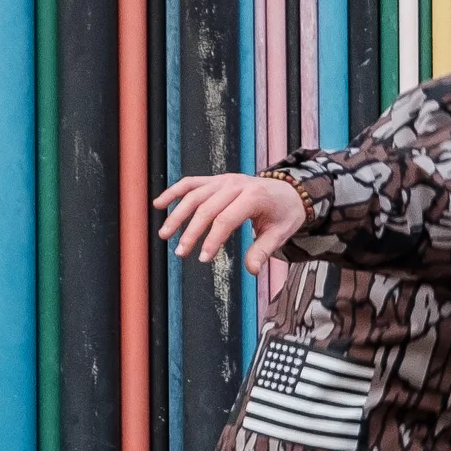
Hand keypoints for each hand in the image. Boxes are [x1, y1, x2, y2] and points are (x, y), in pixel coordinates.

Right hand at [153, 173, 307, 275]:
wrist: (290, 190)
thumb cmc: (284, 214)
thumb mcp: (280, 234)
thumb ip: (263, 251)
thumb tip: (251, 270)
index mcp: (254, 196)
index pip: (226, 219)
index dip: (212, 240)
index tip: (203, 258)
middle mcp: (236, 184)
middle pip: (207, 208)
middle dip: (191, 232)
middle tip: (180, 252)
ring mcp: (224, 179)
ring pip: (194, 195)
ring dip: (177, 215)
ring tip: (164, 235)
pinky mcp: (217, 179)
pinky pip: (192, 183)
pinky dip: (174, 192)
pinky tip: (159, 204)